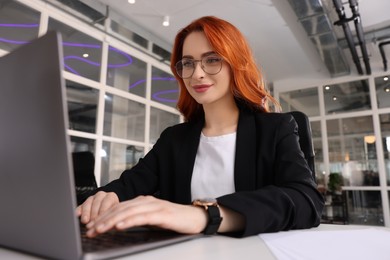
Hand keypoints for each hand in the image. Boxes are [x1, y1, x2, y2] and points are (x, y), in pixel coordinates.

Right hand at [76, 191, 119, 223]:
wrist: (109, 209)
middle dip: (94, 214)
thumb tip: (111, 225)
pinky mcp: (83, 203)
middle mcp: (101, 195)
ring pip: (88, 204)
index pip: (107, 202)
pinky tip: (78, 215)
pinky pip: (80, 206)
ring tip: (85, 221)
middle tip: (93, 222)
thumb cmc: (113, 214)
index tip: (101, 219)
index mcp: (111, 196)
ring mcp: (92, 198)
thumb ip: (114, 217)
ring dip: (86, 213)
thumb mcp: (116, 214)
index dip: (103, 211)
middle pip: (96, 203)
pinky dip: (78, 210)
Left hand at [84, 195, 207, 236]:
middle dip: (102, 220)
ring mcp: (155, 206)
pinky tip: (119, 226)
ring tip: (99, 229)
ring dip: (111, 221)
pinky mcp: (162, 214)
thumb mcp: (151, 219)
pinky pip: (142, 217)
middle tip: (90, 230)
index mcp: (142, 201)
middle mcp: (147, 201)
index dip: (103, 217)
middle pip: (120, 209)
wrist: (195, 218)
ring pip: (128, 212)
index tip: (91, 227)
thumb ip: (136, 219)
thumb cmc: (174, 219)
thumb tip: (117, 226)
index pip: (118, 208)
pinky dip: (129, 221)